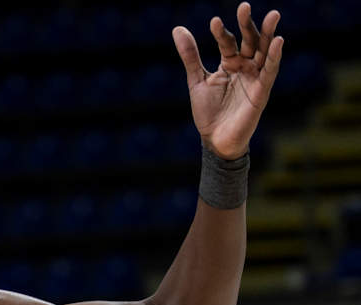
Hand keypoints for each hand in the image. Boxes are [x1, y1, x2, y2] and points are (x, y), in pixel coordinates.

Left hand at [173, 3, 282, 158]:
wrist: (215, 140)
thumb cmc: (207, 112)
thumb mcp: (196, 80)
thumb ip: (190, 55)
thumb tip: (177, 28)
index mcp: (230, 63)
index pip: (228, 42)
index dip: (221, 32)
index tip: (214, 21)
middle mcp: (245, 66)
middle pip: (250, 41)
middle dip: (248, 24)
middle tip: (244, 6)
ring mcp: (255, 77)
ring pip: (264, 51)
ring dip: (268, 33)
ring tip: (273, 15)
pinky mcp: (262, 91)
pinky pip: (270, 71)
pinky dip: (274, 56)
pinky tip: (278, 41)